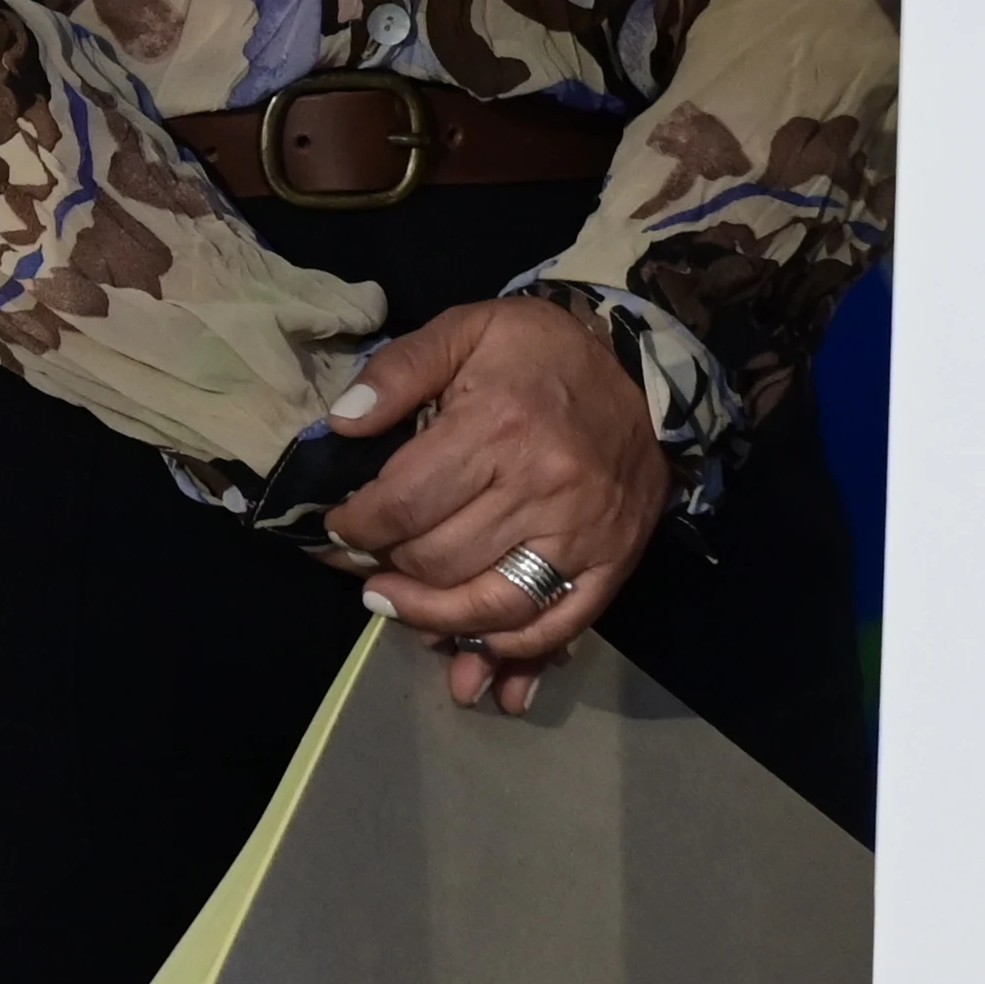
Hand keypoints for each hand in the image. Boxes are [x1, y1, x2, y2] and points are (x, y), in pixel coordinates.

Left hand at [328, 296, 674, 715]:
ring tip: (398, 607)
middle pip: (439, 561)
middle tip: (366, 566)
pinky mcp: (612, 562)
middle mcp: (544, 485)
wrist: (644, 370)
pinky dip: (510, 653)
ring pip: (489, 606)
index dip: (356, 528)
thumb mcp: (468, 329)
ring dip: (431, 620)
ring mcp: (582, 532)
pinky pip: (556, 626)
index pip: (405, 504)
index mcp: (501, 426)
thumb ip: (400, 369)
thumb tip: (339, 426)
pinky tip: (472, 653)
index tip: (340, 528)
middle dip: (387, 571)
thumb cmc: (543, 353)